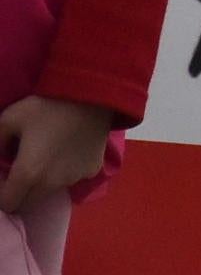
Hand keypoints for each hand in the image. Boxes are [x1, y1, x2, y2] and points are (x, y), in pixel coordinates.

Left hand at [0, 96, 109, 212]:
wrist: (93, 94)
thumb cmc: (47, 106)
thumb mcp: (9, 118)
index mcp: (27, 174)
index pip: (8, 204)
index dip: (1, 195)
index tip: (4, 180)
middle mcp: (50, 184)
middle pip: (28, 204)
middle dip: (21, 194)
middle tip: (22, 172)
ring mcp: (74, 179)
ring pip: (51, 191)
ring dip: (44, 183)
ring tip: (47, 158)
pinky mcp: (92, 171)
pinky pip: (73, 178)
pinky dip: (67, 172)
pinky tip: (68, 152)